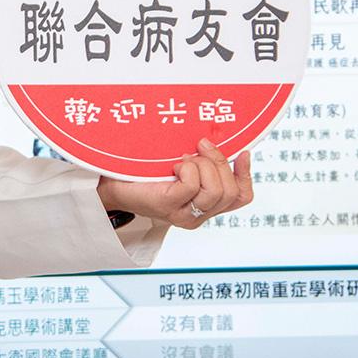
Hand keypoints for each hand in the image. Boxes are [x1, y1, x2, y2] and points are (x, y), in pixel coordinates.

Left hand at [98, 138, 253, 230]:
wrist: (112, 183)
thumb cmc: (145, 172)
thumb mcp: (182, 165)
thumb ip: (203, 162)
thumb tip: (223, 141)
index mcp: (205, 207)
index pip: (241, 197)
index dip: (246, 174)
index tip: (242, 152)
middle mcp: (197, 216)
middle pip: (229, 191)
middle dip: (218, 162)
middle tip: (198, 147)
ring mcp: (183, 214)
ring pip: (215, 190)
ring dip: (202, 165)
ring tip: (183, 159)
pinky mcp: (167, 205)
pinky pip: (192, 184)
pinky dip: (187, 169)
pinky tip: (174, 165)